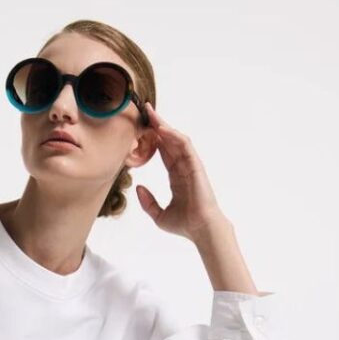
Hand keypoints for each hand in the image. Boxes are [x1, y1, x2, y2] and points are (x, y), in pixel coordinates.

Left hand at [135, 101, 228, 241]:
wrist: (200, 229)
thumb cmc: (184, 224)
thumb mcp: (159, 215)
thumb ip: (148, 202)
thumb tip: (138, 188)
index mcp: (176, 177)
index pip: (164, 153)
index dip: (153, 140)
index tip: (141, 129)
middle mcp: (183, 168)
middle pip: (169, 141)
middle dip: (158, 125)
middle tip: (145, 110)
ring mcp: (190, 165)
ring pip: (177, 139)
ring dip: (164, 125)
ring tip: (151, 113)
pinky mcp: (196, 165)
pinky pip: (185, 146)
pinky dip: (174, 135)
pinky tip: (161, 129)